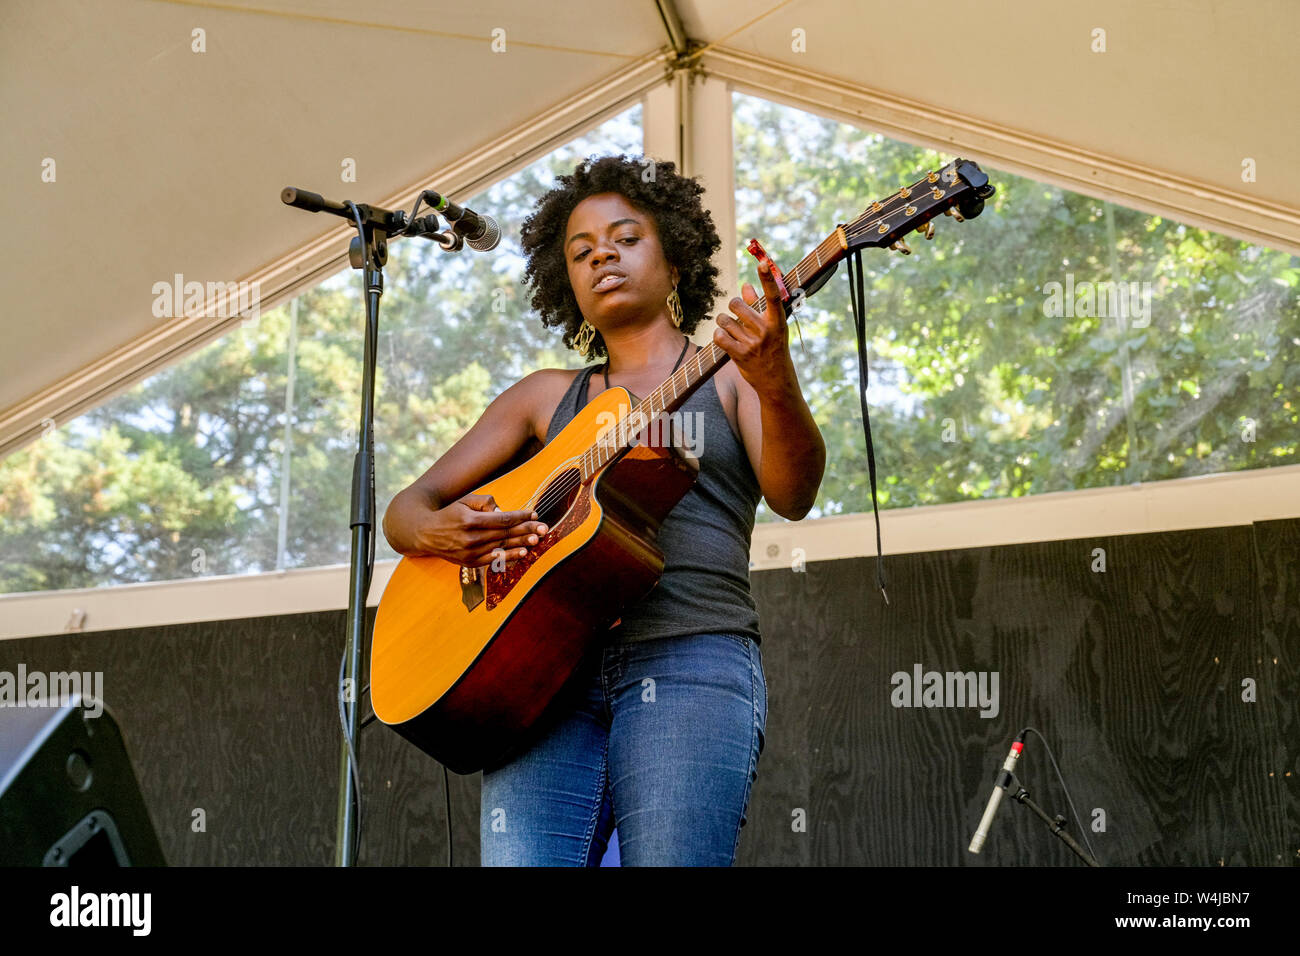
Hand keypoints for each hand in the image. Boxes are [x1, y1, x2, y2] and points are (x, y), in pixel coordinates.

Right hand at [414, 493, 547, 567]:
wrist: (425, 533)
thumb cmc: (449, 514)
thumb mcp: (464, 501)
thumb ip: (484, 502)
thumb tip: (502, 510)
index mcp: (470, 519)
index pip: (501, 519)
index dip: (519, 516)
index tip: (533, 513)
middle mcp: (470, 537)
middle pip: (505, 533)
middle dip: (526, 530)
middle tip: (544, 528)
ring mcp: (470, 552)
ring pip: (502, 547)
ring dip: (522, 543)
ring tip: (538, 540)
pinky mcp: (469, 562)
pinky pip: (493, 560)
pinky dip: (509, 557)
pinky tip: (522, 553)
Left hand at [712, 258, 796, 396]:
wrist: (776, 380)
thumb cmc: (774, 348)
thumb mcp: (772, 327)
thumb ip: (758, 305)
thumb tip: (745, 285)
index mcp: (777, 321)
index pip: (773, 296)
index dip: (767, 279)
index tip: (762, 263)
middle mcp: (766, 330)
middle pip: (736, 305)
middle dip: (732, 308)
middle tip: (736, 315)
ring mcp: (753, 343)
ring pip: (725, 320)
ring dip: (724, 323)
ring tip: (731, 330)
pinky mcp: (740, 355)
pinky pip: (719, 336)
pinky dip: (719, 335)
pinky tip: (725, 339)